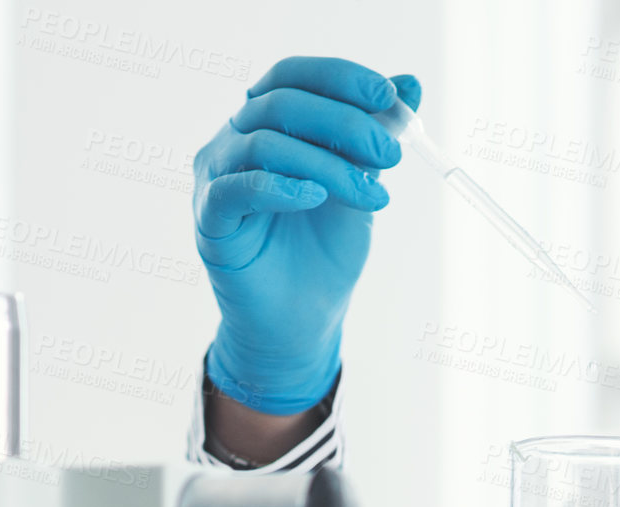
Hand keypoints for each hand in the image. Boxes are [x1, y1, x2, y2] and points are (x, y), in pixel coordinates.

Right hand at [193, 57, 419, 413]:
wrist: (303, 317)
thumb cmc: (325, 247)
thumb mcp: (360, 182)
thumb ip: (376, 134)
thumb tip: (411, 84)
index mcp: (267, 122)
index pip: (294, 76)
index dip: (340, 78)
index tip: (388, 96)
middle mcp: (234, 140)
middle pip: (280, 102)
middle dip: (344, 123)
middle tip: (390, 155)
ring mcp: (216, 178)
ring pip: (264, 143)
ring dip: (327, 165)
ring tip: (371, 196)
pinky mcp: (209, 220)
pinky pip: (236, 190)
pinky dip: (280, 188)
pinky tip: (315, 199)